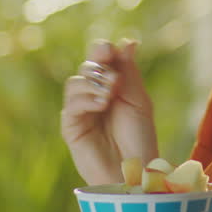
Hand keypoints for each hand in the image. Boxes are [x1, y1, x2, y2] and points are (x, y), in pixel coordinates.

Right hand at [61, 39, 157, 184]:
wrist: (134, 169)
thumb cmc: (140, 137)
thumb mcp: (138, 100)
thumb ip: (129, 72)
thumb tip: (128, 42)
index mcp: (112, 86)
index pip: (100, 59)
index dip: (102, 50)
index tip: (111, 51)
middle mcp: (94, 95)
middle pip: (87, 67)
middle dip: (100, 68)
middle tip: (116, 81)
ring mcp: (81, 111)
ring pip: (75, 83)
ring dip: (93, 84)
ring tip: (110, 96)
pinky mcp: (71, 127)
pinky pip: (71, 104)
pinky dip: (86, 99)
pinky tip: (101, 105)